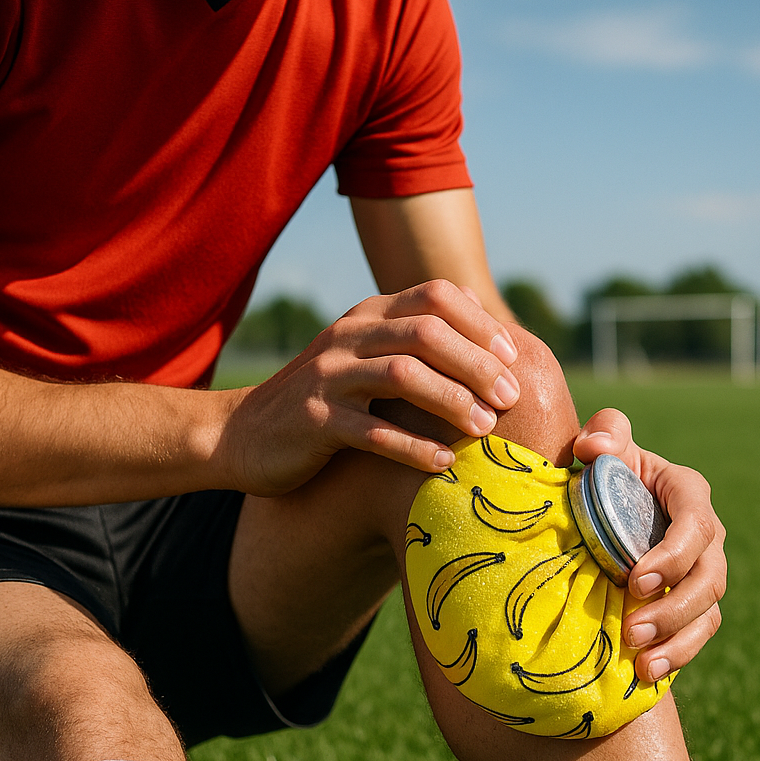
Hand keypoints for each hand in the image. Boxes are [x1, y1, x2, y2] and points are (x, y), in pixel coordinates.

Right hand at [225, 280, 520, 496]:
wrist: (245, 434)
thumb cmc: (325, 401)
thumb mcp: (365, 356)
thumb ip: (412, 334)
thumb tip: (478, 308)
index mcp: (368, 315)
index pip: (435, 296)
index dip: (480, 324)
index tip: (514, 360)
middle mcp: (349, 335)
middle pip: (426, 333)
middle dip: (476, 364)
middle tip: (510, 398)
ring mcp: (329, 377)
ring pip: (402, 375)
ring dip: (451, 401)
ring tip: (486, 430)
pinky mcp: (315, 420)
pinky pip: (372, 432)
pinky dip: (412, 447)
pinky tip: (442, 463)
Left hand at [573, 408, 725, 682]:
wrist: (606, 506)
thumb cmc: (605, 471)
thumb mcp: (604, 446)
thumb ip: (604, 433)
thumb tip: (594, 447)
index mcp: (687, 492)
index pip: (694, 524)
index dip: (673, 555)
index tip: (635, 579)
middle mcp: (706, 535)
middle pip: (708, 577)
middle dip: (673, 607)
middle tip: (632, 629)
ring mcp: (703, 570)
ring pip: (708, 611)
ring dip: (677, 639)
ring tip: (642, 660)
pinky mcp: (693, 601)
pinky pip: (698, 631)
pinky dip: (677, 654)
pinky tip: (647, 673)